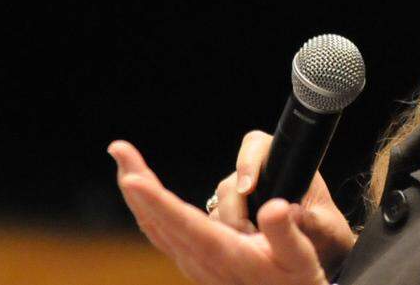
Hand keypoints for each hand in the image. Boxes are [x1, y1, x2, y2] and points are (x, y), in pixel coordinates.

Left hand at [109, 140, 328, 284]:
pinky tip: (144, 196)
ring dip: (138, 194)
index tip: (132, 178)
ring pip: (154, 226)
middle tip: (118, 148)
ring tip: (124, 162)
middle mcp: (200, 260)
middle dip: (136, 182)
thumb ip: (286, 231)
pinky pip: (162, 233)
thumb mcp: (301, 257)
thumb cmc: (297, 280)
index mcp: (224, 253)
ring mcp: (193, 263)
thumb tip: (274, 206)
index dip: (156, 199)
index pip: (182, 222)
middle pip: (157, 219)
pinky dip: (149, 209)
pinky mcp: (194, 263)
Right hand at [209, 131, 357, 274]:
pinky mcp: (235, 218)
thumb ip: (310, 220)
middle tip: (248, 230)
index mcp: (286, 164)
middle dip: (234, 206)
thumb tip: (291, 213)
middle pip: (231, 180)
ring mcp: (244, 197)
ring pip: (221, 202)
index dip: (247, 162)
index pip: (256, 146)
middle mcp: (261, 176)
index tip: (247, 188)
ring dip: (230, 222)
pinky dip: (226, 234)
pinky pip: (218, 221)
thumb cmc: (326, 231)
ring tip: (251, 243)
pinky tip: (242, 247)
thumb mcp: (325, 226)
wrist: (323, 250)